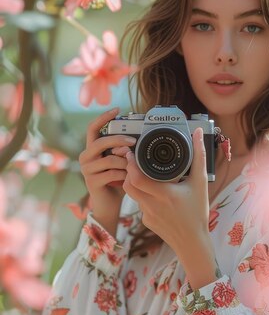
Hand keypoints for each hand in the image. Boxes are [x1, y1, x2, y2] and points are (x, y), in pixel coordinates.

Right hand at [79, 107, 136, 230]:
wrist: (109, 205)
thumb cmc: (117, 180)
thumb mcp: (119, 162)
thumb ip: (122, 150)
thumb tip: (136, 137)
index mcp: (91, 149)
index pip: (93, 128)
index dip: (103, 117)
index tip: (117, 109)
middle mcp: (85, 157)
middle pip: (101, 142)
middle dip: (119, 140)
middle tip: (134, 141)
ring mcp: (87, 170)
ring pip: (109, 159)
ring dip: (125, 162)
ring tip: (132, 168)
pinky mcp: (92, 182)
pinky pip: (112, 173)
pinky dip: (123, 175)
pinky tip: (128, 178)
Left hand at [122, 127, 210, 254]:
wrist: (193, 242)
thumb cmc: (198, 212)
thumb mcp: (200, 182)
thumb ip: (199, 156)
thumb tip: (198, 133)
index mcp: (164, 194)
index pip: (136, 178)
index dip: (130, 164)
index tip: (131, 152)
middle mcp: (152, 205)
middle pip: (128, 184)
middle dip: (128, 171)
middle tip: (133, 159)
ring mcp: (146, 214)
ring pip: (132, 193)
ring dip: (134, 182)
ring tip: (142, 171)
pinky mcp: (146, 221)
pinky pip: (139, 203)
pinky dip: (142, 194)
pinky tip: (153, 190)